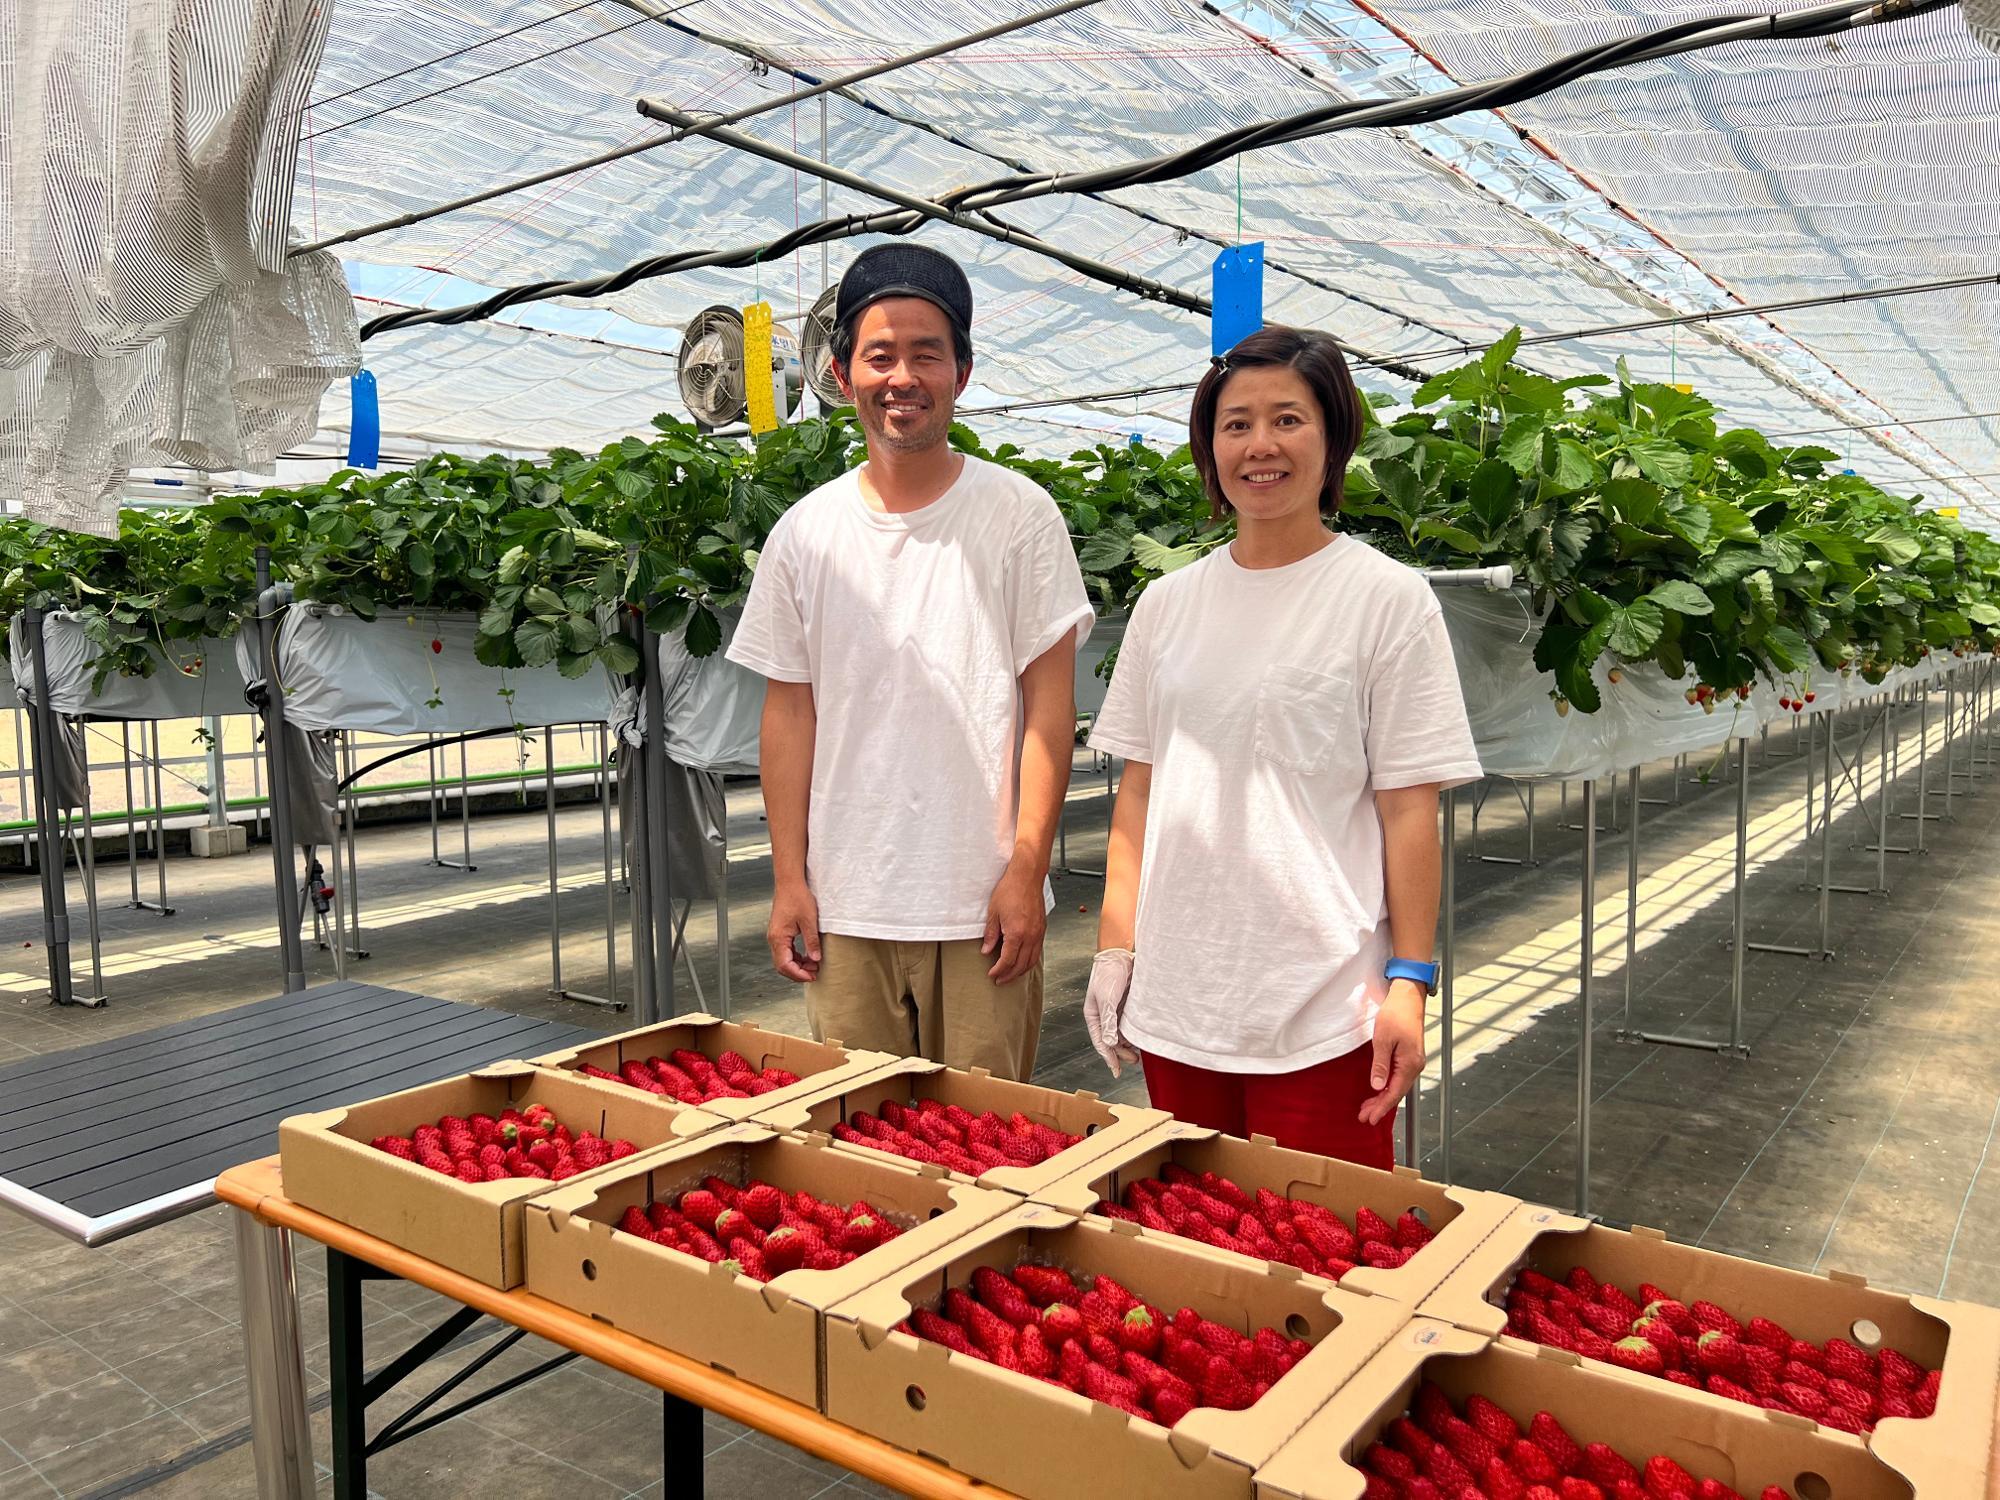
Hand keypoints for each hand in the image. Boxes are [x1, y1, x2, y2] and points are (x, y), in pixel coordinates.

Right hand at [766, 880, 821, 982]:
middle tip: (814, 973)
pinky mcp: (780, 933)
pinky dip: (796, 957)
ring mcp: (776, 936)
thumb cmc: (797, 897)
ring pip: (783, 959)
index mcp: (778, 937)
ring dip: (797, 965)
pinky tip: (807, 956)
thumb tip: (815, 959)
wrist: (790, 883)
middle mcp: (774, 938)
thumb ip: (812, 942)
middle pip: (782, 965)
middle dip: (798, 972)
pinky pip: (785, 951)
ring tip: (813, 965)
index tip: (811, 976)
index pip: (785, 965)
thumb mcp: (809, 921)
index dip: (798, 974)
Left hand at [982, 860, 1046, 982]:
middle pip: (1021, 965)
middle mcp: (1030, 936)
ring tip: (1011, 975)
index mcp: (1017, 933)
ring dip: (1021, 970)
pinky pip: (1037, 951)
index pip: (1007, 961)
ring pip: (1032, 960)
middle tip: (1000, 980)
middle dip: (1010, 975)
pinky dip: (1029, 960)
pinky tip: (1022, 960)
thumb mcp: (993, 912)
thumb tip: (987, 950)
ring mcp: (1038, 933)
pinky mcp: (1042, 928)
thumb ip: (990, 934)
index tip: (992, 974)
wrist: (1027, 876)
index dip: (999, 970)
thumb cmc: (1010, 889)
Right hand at [1084, 948, 1138, 1076]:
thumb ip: (1109, 1020)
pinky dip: (1134, 1032)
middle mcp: (1104, 1015)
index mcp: (1093, 1015)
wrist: (1120, 953)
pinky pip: (1129, 1024)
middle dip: (1121, 1053)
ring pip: (1121, 1034)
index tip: (1117, 1071)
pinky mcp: (1126, 1005)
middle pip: (1111, 1041)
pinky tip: (1141, 1037)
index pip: (1100, 1042)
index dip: (1109, 1058)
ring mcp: (1115, 1011)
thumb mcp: (1107, 998)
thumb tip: (1110, 1043)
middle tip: (1134, 1061)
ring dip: (1128, 1044)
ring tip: (1139, 1053)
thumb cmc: (1109, 972)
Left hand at [1358, 981, 1426, 1126]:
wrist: (1407, 997)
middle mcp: (1415, 1066)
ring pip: (1397, 1086)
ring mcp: (1413, 1061)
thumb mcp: (1382, 1040)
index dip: (1382, 1107)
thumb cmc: (1395, 1014)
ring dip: (1382, 1098)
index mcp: (1410, 1064)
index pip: (1395, 1093)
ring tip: (1367, 1108)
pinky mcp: (1409, 1056)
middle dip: (1380, 1106)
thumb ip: (1380, 1065)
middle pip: (1397, 1093)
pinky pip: (1398, 1077)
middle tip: (1364, 1117)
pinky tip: (1378, 1091)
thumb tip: (1377, 1086)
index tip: (1370, 1119)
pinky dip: (1387, 1087)